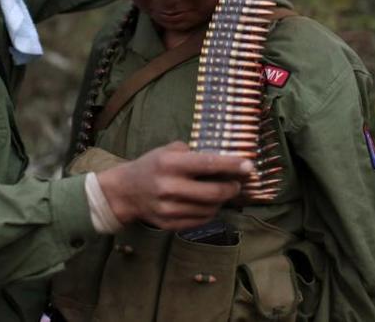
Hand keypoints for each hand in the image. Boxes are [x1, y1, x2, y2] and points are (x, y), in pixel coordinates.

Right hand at [96, 141, 252, 229]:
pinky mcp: (170, 224)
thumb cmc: (151, 166)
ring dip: (221, 201)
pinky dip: (210, 212)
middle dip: (232, 188)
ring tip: (221, 192)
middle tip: (237, 184)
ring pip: (210, 208)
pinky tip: (208, 203)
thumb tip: (224, 159)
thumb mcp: (167, 151)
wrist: (125, 192)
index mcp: (170, 164)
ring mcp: (169, 208)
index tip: (249, 166)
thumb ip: (192, 153)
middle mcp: (169, 187)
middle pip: (214, 192)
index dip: (232, 166)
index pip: (208, 164)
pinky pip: (201, 220)